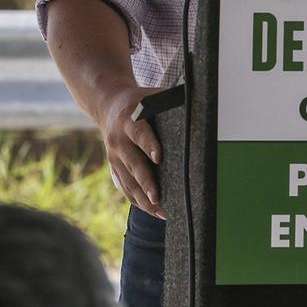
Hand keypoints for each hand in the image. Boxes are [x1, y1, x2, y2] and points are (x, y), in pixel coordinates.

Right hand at [98, 84, 165, 218]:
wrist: (108, 105)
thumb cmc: (139, 101)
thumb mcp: (150, 96)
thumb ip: (168, 100)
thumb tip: (198, 102)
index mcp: (129, 120)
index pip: (139, 133)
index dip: (149, 145)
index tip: (159, 157)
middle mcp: (119, 140)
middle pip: (133, 163)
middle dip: (146, 181)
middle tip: (158, 196)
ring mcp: (114, 156)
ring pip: (128, 180)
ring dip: (143, 197)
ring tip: (160, 211)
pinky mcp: (114, 167)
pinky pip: (125, 187)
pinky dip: (138, 200)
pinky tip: (153, 210)